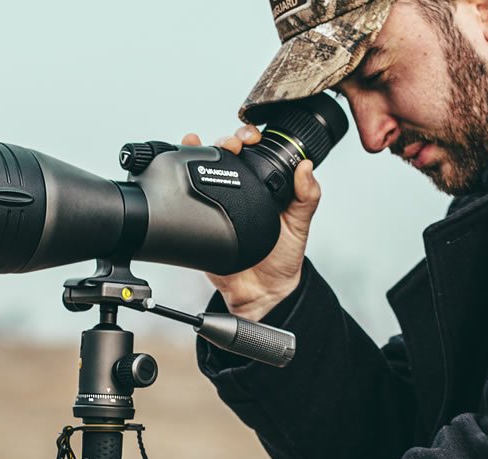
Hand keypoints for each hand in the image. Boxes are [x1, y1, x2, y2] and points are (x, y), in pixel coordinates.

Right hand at [183, 125, 322, 321]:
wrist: (261, 292)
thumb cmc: (283, 258)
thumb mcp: (300, 224)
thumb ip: (307, 197)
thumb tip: (307, 167)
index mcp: (264, 184)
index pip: (254, 152)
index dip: (249, 137)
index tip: (251, 136)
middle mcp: (240, 189)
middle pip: (226, 154)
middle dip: (224, 141)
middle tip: (230, 144)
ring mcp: (218, 201)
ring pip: (205, 167)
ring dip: (198, 150)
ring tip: (197, 144)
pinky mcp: (201, 218)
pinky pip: (189, 196)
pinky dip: (182, 176)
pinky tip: (181, 164)